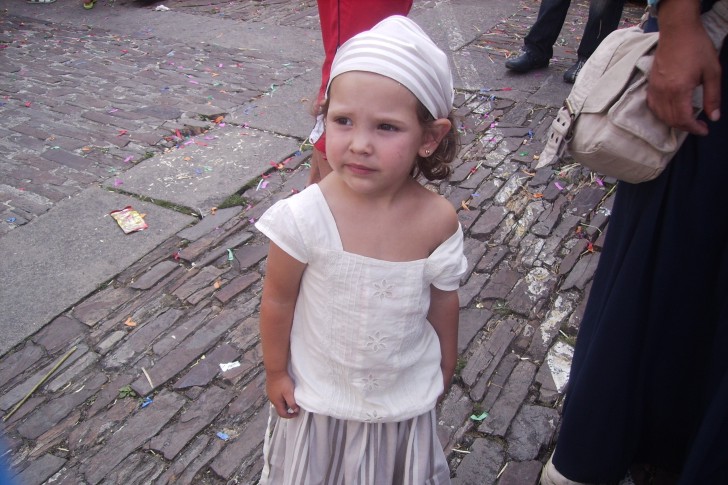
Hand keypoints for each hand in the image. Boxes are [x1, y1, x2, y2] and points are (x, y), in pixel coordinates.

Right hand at [266, 371, 298, 418]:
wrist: (275, 370)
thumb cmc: (283, 381)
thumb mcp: (289, 393)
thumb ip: (292, 403)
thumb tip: (295, 410)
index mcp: (276, 402)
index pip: (282, 414)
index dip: (290, 416)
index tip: (296, 413)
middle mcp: (272, 399)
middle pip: (280, 408)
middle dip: (287, 408)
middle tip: (295, 404)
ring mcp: (270, 393)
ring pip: (278, 401)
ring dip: (285, 402)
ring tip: (291, 397)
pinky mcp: (270, 388)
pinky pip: (276, 396)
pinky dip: (281, 397)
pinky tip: (285, 391)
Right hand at [647, 16, 721, 134]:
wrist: (678, 31)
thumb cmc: (697, 48)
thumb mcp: (712, 72)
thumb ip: (713, 96)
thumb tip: (714, 117)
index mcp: (679, 90)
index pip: (683, 118)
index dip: (694, 128)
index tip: (704, 130)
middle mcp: (663, 92)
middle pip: (671, 120)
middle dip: (685, 127)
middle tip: (698, 126)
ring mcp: (654, 89)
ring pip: (660, 115)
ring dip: (673, 122)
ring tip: (686, 121)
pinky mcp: (651, 85)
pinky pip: (653, 107)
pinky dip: (661, 114)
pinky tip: (670, 113)